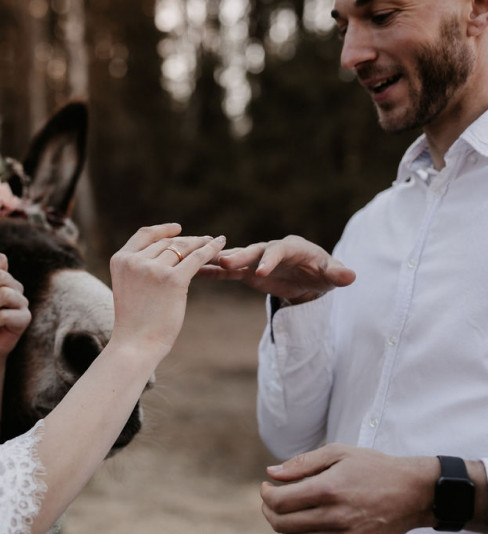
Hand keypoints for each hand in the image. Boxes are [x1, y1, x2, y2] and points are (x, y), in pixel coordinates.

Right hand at [108, 223, 225, 357]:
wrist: (135, 344)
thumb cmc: (134, 323)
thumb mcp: (128, 288)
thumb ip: (139, 270)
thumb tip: (162, 258)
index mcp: (120, 260)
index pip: (144, 235)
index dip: (163, 229)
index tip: (178, 228)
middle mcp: (135, 261)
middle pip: (166, 243)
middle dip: (186, 240)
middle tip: (202, 240)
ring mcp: (154, 269)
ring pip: (182, 248)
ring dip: (200, 243)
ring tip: (213, 242)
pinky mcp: (173, 280)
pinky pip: (196, 258)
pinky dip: (210, 249)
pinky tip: (220, 244)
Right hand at [198, 235, 354, 302]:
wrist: (310, 275)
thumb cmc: (323, 271)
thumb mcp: (331, 274)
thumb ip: (337, 274)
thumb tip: (350, 276)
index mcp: (292, 246)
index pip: (278, 251)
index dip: (269, 260)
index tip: (260, 272)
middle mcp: (270, 249)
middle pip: (253, 251)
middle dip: (239, 256)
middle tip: (224, 262)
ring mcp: (256, 260)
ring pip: (236, 259)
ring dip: (219, 261)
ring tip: (198, 264)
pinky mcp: (247, 271)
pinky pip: (228, 272)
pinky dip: (213, 272)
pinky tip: (196, 273)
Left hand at [261, 444, 436, 532]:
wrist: (415, 492)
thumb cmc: (375, 467)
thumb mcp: (338, 453)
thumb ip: (302, 463)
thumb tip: (272, 472)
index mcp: (327, 490)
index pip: (279, 502)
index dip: (265, 495)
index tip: (267, 486)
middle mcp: (335, 517)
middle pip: (283, 525)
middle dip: (269, 511)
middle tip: (271, 499)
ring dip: (286, 524)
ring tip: (290, 508)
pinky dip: (307, 533)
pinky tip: (308, 519)